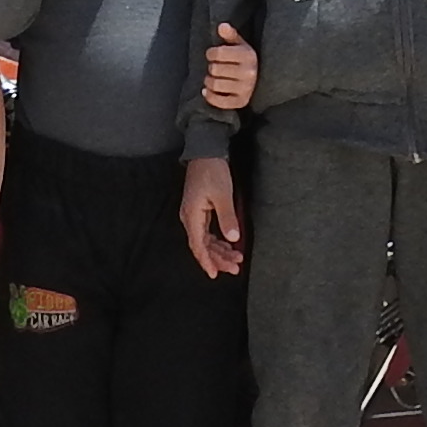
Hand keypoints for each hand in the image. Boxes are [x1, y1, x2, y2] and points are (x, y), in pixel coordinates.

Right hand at [180, 156, 246, 277]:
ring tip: (237, 259)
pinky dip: (218, 241)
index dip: (207, 261)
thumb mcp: (223, 195)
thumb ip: (227, 218)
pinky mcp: (199, 211)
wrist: (206, 152)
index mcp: (192, 216)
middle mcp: (189, 218)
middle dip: (218, 258)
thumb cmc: (213, 171)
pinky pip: (207, 232)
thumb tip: (233, 238)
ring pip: (205, 240)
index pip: (198, 245)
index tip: (216, 274)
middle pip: (202, 246)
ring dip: (220, 251)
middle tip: (235, 268)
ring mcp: (194, 215)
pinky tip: (229, 245)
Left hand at [198, 21, 257, 114]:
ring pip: (215, 85)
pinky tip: (207, 91)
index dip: (211, 53)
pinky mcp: (241, 102)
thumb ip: (230, 35)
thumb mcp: (240, 44)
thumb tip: (222, 26)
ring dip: (208, 81)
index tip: (212, 55)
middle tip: (214, 67)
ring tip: (211, 78)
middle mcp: (248, 73)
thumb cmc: (244, 60)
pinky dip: (209, 96)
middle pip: (214, 69)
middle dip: (211, 67)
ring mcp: (245, 89)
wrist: (261, 80)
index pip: (218, 53)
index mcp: (248, 56)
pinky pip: (219, 101)